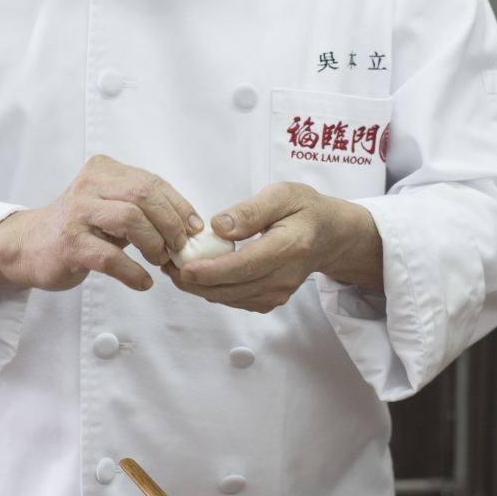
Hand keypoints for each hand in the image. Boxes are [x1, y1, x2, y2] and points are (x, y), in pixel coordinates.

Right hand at [0, 155, 203, 293]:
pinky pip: (111, 258)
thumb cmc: (78, 228)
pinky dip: (133, 273)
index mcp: (103, 171)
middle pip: (144, 195)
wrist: (28, 246)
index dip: (179, 205)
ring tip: (158, 261)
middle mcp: (89, 185)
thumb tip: (187, 227)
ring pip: (131, 219)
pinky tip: (142, 282)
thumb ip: (141, 209)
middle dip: (170, 223)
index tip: (193, 228)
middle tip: (178, 246)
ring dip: (154, 245)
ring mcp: (77, 213)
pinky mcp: (70, 243)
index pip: (151, 181)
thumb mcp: (109, 207)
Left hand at [163, 182, 382, 313]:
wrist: (329, 236)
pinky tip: (196, 275)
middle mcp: (284, 276)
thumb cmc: (305, 211)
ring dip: (200, 287)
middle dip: (196, 281)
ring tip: (174, 267)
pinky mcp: (271, 299)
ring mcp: (278, 292)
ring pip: (231, 298)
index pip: (245, 266)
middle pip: (233, 288)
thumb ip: (251, 210)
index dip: (212, 270)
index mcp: (289, 247)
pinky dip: (213, 290)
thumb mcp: (282, 195)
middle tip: (167, 264)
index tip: (185, 267)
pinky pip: (236, 300)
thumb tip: (219, 225)